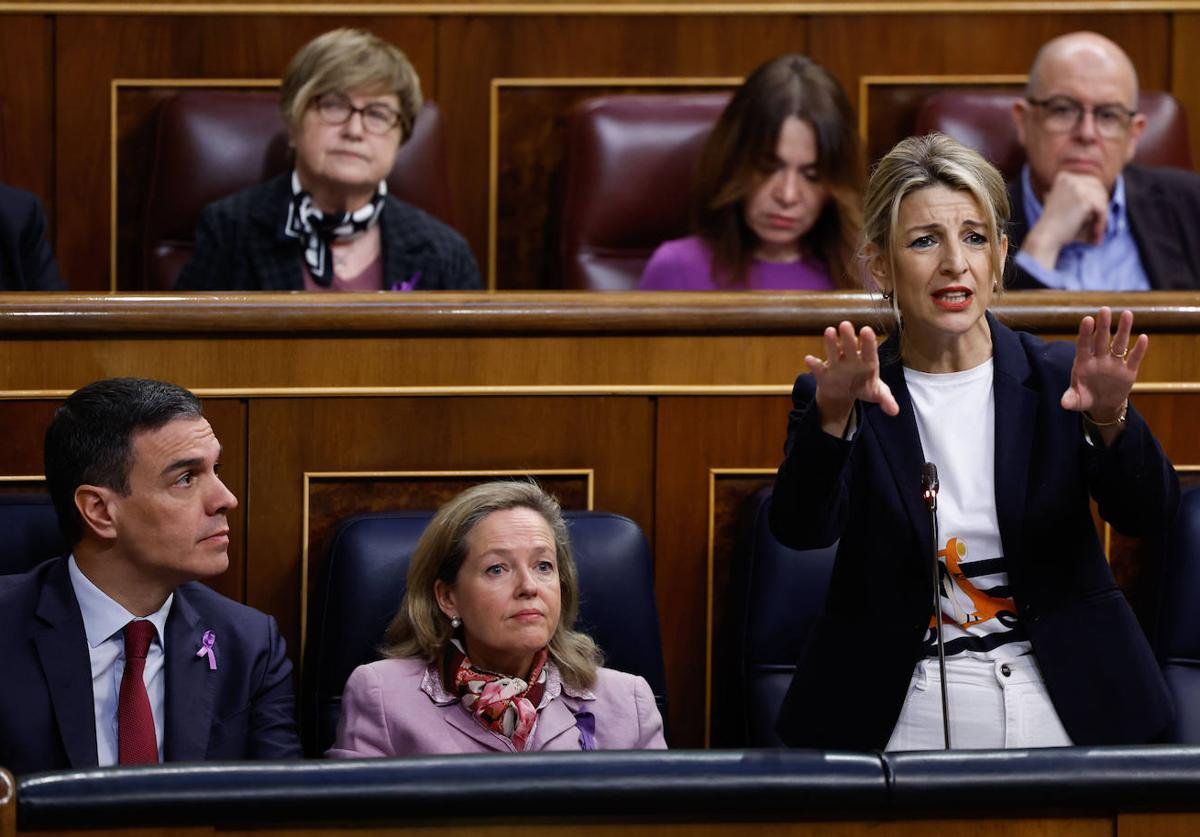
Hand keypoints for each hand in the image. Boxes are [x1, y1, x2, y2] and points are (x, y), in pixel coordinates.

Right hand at [805, 321, 898, 436]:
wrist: (844, 392)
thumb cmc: (864, 386)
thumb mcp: (876, 394)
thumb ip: (886, 399)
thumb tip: (894, 411)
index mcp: (867, 362)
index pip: (869, 351)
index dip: (868, 342)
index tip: (867, 331)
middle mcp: (851, 359)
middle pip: (850, 347)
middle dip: (848, 337)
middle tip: (845, 324)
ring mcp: (836, 364)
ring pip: (833, 352)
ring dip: (831, 343)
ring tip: (829, 331)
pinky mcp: (823, 373)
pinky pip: (818, 368)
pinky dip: (813, 364)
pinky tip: (809, 359)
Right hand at [1022, 172, 1109, 268]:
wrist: (1046, 236)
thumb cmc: (1056, 225)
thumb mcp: (1066, 204)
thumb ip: (1079, 196)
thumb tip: (1102, 194)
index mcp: (1064, 177)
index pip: (1091, 182)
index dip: (1097, 199)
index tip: (1096, 215)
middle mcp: (1070, 179)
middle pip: (1099, 188)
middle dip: (1101, 206)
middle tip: (1099, 223)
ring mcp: (1077, 187)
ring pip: (1102, 199)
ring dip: (1102, 216)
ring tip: (1096, 232)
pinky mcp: (1084, 199)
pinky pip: (1102, 208)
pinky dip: (1101, 222)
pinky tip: (1095, 233)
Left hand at [1060, 307, 1146, 430]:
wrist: (1102, 404)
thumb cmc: (1085, 397)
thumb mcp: (1076, 400)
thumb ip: (1070, 400)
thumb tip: (1063, 404)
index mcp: (1083, 363)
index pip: (1083, 345)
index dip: (1085, 333)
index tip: (1087, 319)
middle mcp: (1099, 359)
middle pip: (1101, 340)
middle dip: (1103, 325)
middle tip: (1104, 309)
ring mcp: (1114, 364)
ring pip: (1119, 344)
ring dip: (1123, 330)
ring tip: (1127, 313)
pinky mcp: (1128, 371)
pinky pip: (1134, 358)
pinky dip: (1139, 349)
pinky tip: (1144, 337)